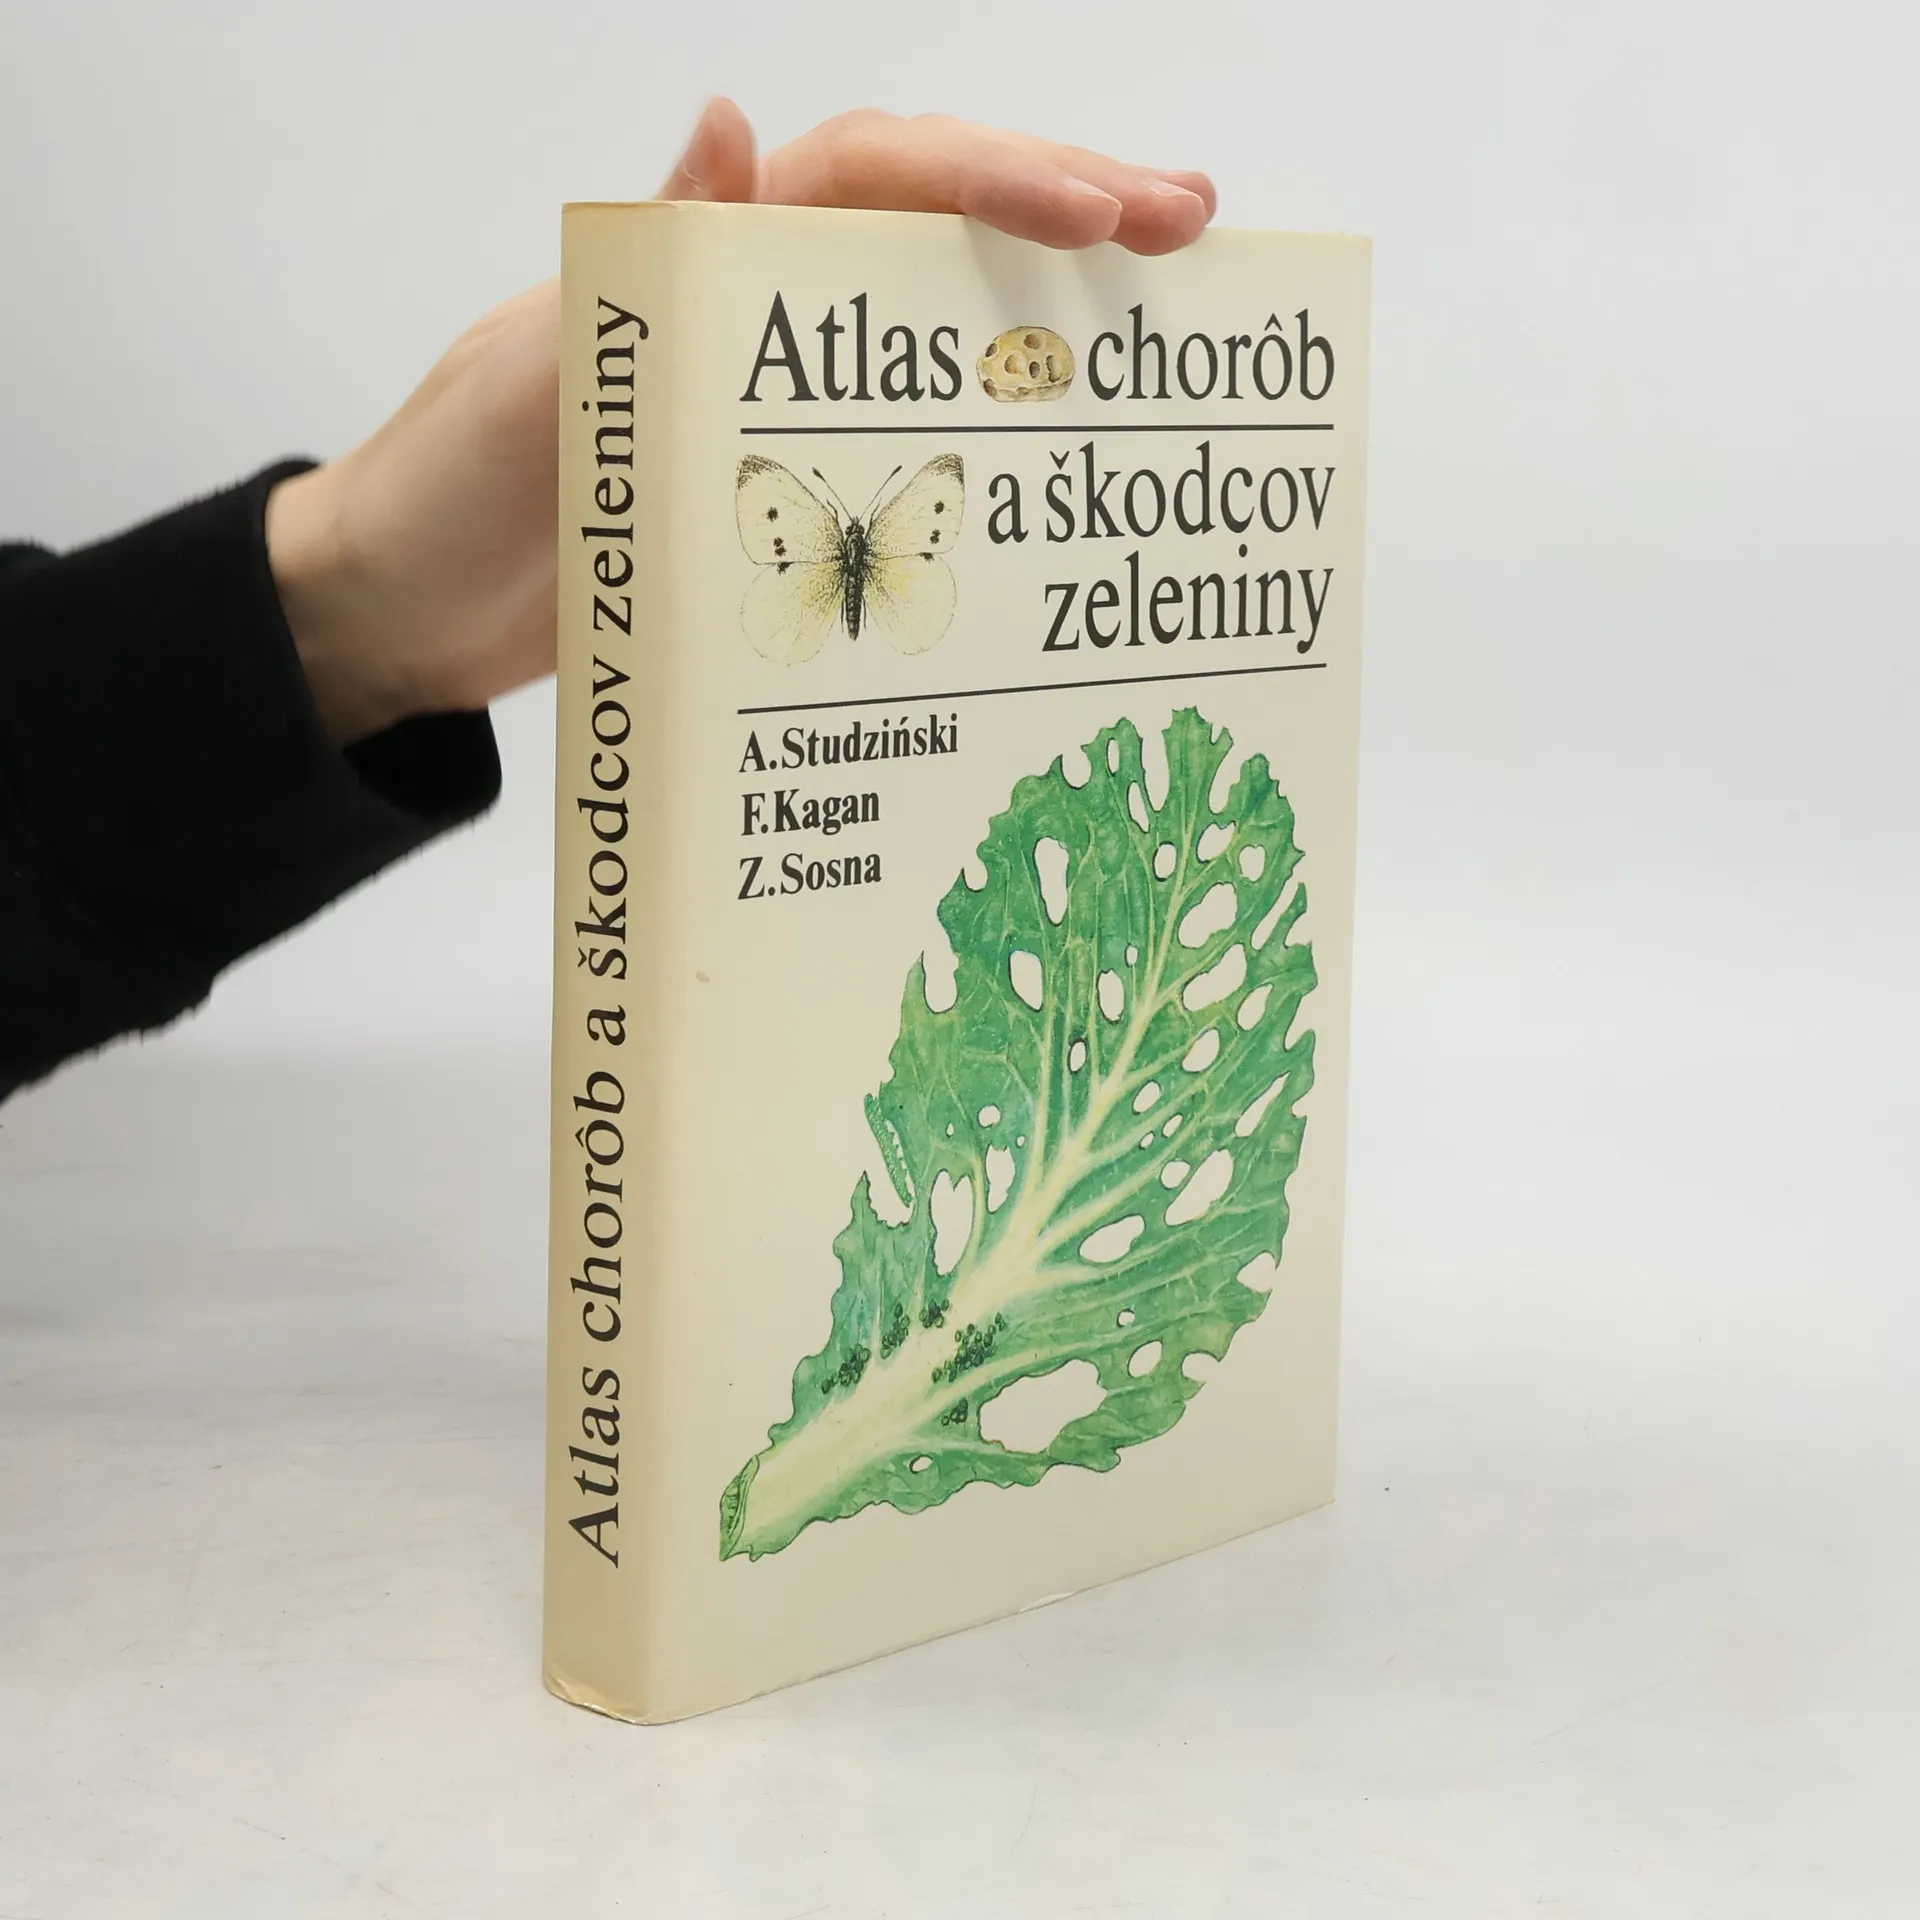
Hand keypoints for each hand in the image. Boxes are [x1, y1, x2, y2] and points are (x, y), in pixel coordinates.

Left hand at [269, 100, 1216, 743]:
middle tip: (1195, 229)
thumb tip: (739, 131)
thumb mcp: (532, 378)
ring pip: (934, 326)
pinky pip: (901, 440)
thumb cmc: (445, 496)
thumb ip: (637, 268)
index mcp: (701, 259)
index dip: (994, 176)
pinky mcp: (781, 485)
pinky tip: (1058, 461)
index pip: (873, 177)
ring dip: (1048, 315)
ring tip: (1163, 325)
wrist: (402, 619)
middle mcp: (755, 312)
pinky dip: (985, 436)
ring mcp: (776, 400)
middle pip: (931, 228)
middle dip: (1067, 212)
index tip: (1108, 207)